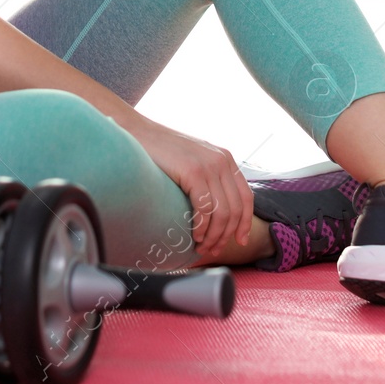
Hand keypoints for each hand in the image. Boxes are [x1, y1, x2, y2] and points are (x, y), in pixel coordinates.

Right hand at [129, 119, 252, 260]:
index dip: (245, 222)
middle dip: (226, 235)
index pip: (246, 196)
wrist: (138, 133)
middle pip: (236, 209)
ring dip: (213, 236)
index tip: (240, 241)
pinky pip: (205, 208)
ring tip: (202, 248)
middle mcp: (222, 161)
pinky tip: (194, 236)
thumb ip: (207, 177)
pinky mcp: (193, 172)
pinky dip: (201, 227)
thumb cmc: (161, 152)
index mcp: (225, 159)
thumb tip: (215, 211)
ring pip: (222, 213)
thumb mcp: (193, 160)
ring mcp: (209, 165)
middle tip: (213, 250)